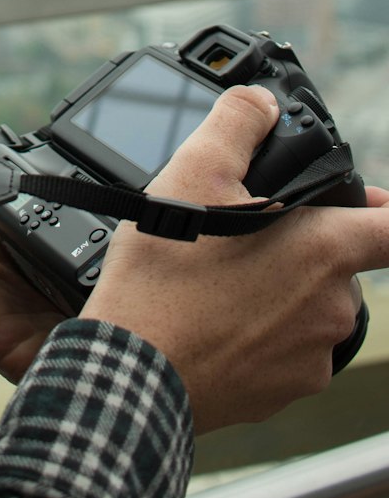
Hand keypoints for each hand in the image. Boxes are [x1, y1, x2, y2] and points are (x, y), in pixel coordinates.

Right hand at [81, 84, 388, 433]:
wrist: (133, 367)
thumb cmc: (167, 275)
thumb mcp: (194, 170)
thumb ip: (238, 122)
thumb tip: (260, 103)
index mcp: (324, 250)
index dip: (386, 210)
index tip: (373, 206)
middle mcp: (330, 308)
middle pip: (337, 265)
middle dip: (299, 249)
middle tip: (243, 237)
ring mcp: (308, 358)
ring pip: (306, 309)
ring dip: (275, 292)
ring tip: (215, 280)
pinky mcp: (279, 393)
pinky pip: (280, 351)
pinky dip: (254, 334)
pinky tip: (209, 318)